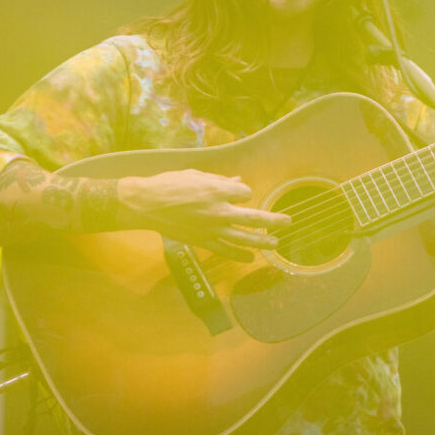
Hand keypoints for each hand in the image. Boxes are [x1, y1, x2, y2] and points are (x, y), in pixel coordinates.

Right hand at [116, 169, 290, 261]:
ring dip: (262, 241)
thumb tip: (237, 181)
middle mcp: (218, 209)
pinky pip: (225, 250)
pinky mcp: (202, 240)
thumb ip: (220, 180)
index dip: (243, 193)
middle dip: (273, 220)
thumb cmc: (170, 184)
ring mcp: (211, 228)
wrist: (146, 203)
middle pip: (253, 217)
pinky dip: (239, 255)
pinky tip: (251, 258)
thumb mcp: (197, 175)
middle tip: (287, 222)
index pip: (245, 192)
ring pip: (243, 237)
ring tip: (276, 244)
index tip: (238, 193)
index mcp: (217, 189)